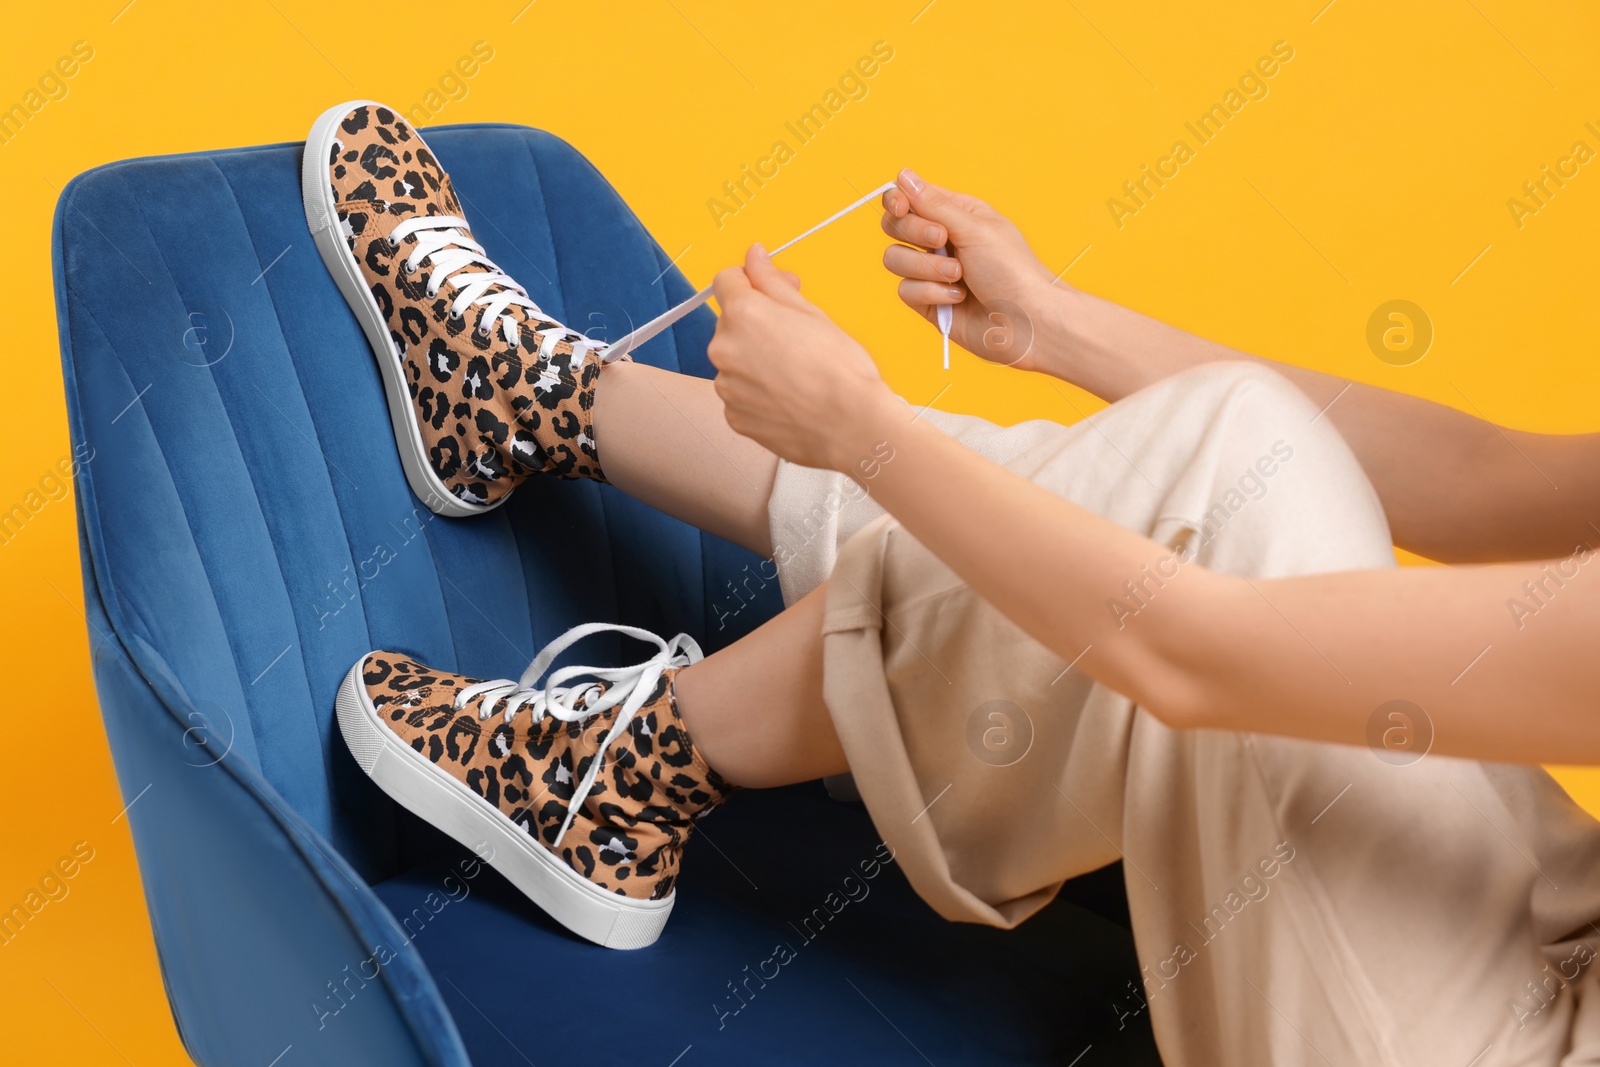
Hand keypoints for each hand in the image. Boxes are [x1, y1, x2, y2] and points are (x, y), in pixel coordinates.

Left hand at [708, 245, 895, 472]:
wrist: (852, 427)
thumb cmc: (841, 370)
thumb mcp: (811, 313)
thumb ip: (773, 282)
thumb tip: (754, 255)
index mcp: (743, 314)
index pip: (726, 280)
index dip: (753, 279)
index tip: (773, 288)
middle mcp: (724, 349)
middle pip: (732, 323)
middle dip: (759, 323)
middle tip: (799, 335)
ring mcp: (726, 387)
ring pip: (736, 361)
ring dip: (757, 360)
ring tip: (798, 372)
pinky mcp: (734, 417)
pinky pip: (740, 395)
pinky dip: (758, 393)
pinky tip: (789, 397)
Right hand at [881, 169, 1056, 371]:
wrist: (1027, 321)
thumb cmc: (1012, 270)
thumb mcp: (975, 228)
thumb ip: (934, 205)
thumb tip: (903, 175)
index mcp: (956, 214)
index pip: (910, 198)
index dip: (897, 200)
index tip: (901, 207)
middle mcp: (941, 240)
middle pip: (896, 226)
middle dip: (915, 232)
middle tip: (943, 239)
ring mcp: (932, 272)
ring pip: (895, 259)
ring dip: (926, 267)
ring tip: (959, 276)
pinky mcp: (928, 302)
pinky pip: (906, 291)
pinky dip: (932, 293)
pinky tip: (959, 299)